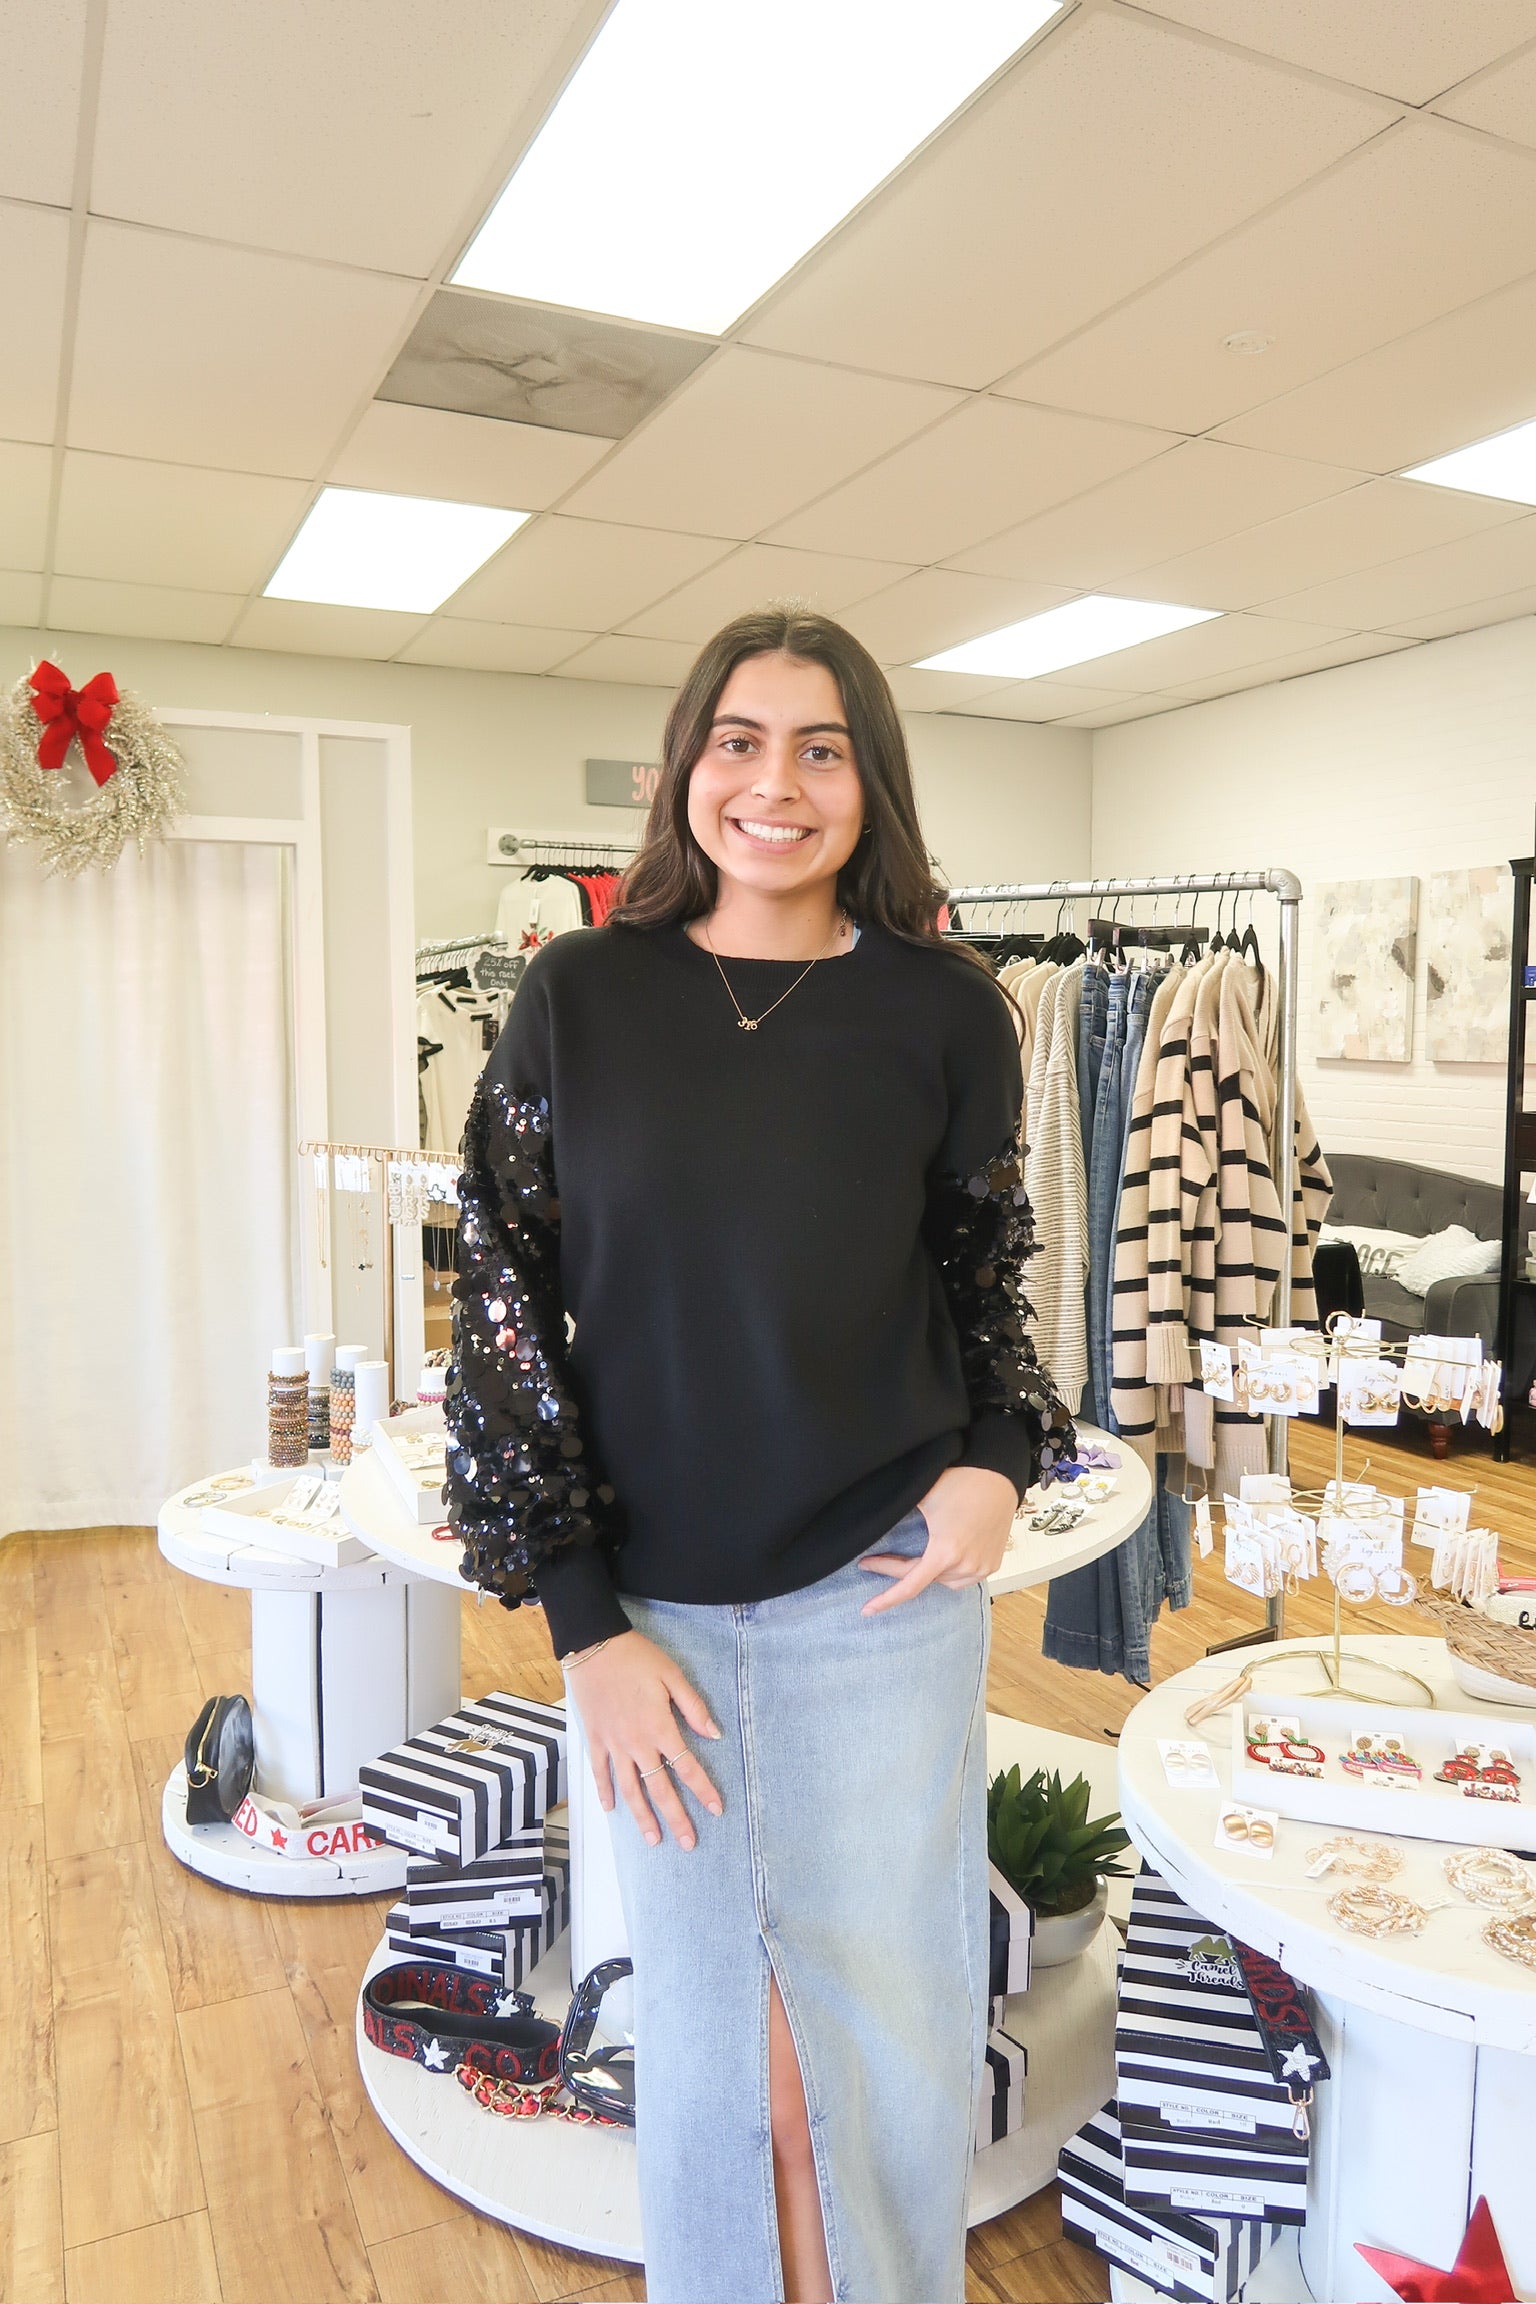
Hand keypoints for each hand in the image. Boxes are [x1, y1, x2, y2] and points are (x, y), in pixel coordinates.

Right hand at [566, 1630, 723, 1849]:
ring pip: (629, 1788)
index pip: (686, 1766)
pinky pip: (600, 1772)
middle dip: (676, 1817)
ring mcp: (613, 1744)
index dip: (703, 1790)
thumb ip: (693, 1707)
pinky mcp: (594, 1738)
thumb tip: (714, 1735)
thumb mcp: (672, 1675)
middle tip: (688, 1843)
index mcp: (659, 1727)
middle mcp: (636, 1742)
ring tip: (653, 1839)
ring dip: (642, 1816)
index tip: (717, 1810)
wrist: (594, 1645)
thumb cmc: (637, 1657)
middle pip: (659, 1788)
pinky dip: (605, 1792)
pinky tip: (612, 1810)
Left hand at [859, 1465, 1017, 1614]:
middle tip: (875, 1561)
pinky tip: (944, 1560)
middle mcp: (965, 1565)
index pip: (909, 1586)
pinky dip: (951, 1573)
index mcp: (944, 1552)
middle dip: (901, 1570)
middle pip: (925, 1578)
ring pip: (945, 1582)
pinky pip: (965, 1578)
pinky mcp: (993, 1563)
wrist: (998, 1475)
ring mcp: (982, 1567)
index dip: (886, 1599)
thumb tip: (873, 1522)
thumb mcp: (922, 1497)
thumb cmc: (961, 1482)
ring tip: (918, 1558)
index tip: (867, 1609)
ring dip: (929, 1573)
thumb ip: (897, 1515)